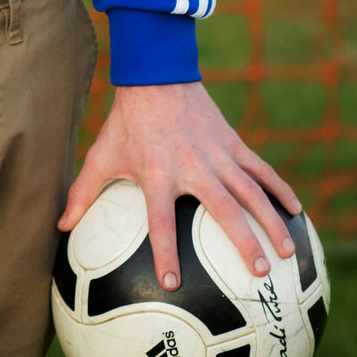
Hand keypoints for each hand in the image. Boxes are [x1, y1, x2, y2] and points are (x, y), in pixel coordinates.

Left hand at [58, 82, 300, 285]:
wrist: (158, 73)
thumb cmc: (128, 121)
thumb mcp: (102, 155)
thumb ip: (83, 193)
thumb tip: (60, 228)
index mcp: (158, 172)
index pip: (160, 219)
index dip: (165, 251)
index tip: (171, 282)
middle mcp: (192, 165)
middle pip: (222, 207)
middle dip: (242, 240)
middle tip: (257, 271)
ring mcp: (218, 153)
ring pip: (251, 190)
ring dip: (270, 221)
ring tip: (285, 253)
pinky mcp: (233, 142)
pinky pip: (261, 169)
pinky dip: (280, 189)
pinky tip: (296, 212)